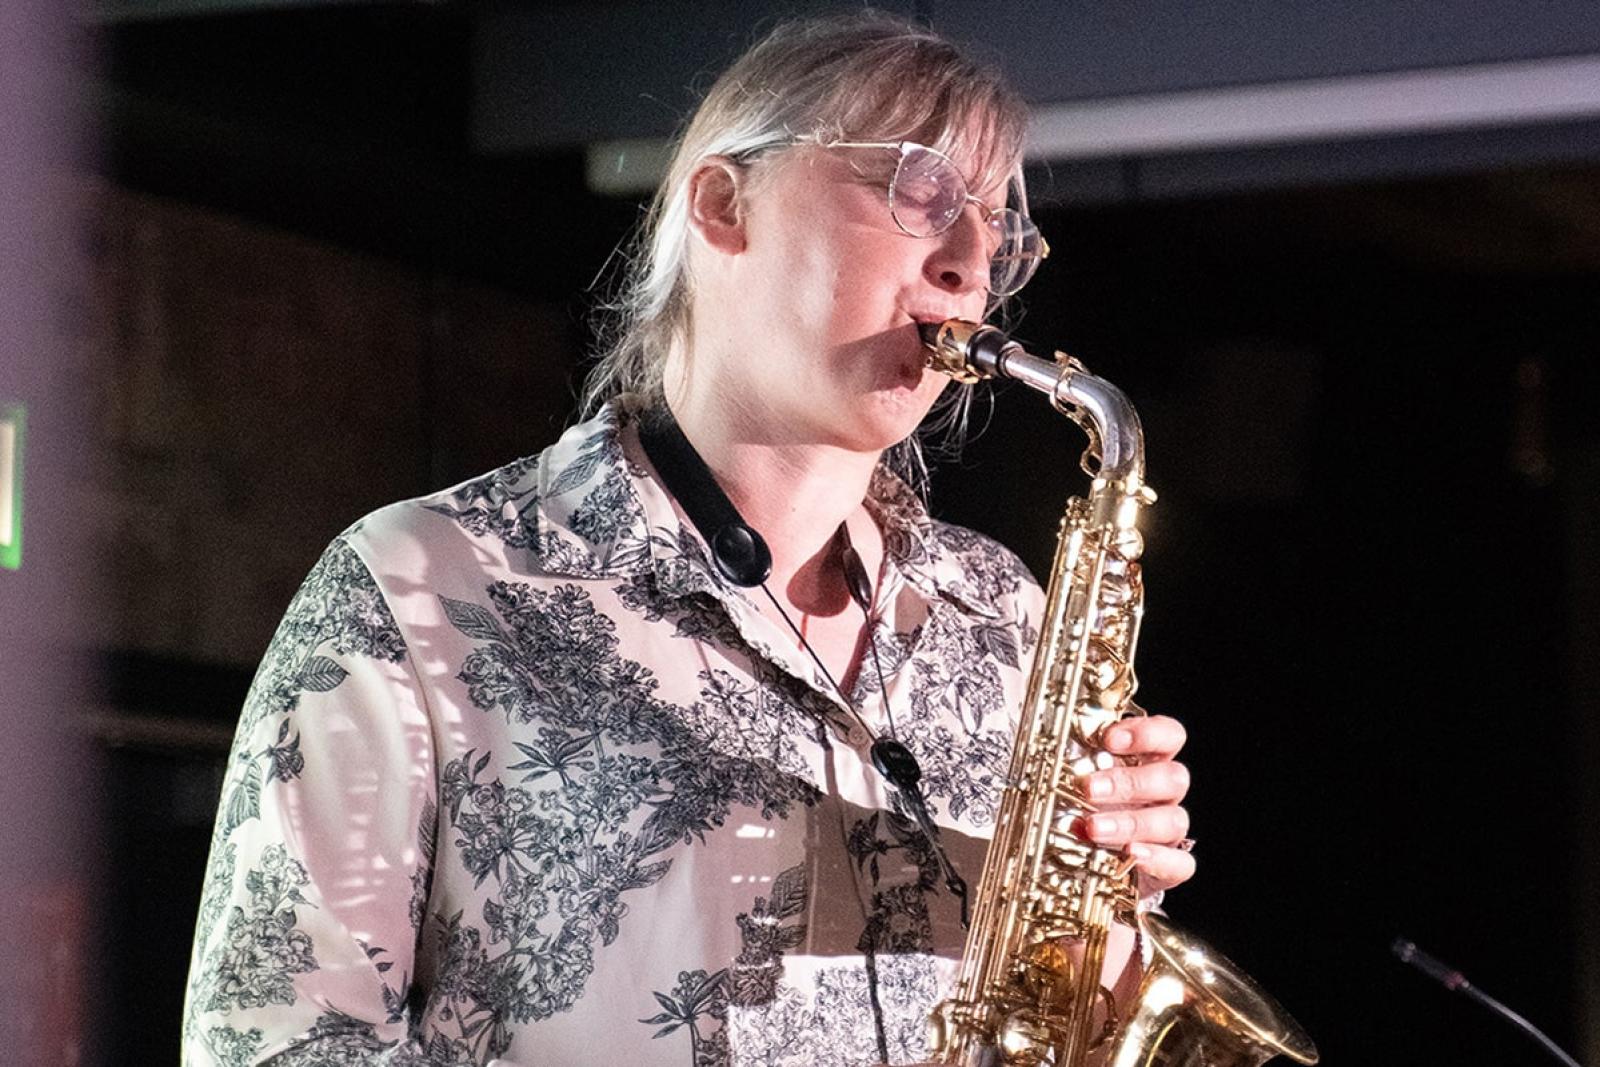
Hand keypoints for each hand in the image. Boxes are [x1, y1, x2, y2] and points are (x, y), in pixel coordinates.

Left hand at [1078, 713, 1194, 891]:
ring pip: (1173, 819)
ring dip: (1131, 822)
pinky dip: (1157, 858)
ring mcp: (1167, 832)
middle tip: (1088, 789)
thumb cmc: (1077, 811)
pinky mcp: (1168, 869)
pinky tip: (1131, 855)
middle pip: (1172, 778)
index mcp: (1146, 763)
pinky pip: (1180, 863)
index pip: (1169, 736)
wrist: (1084, 868)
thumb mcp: (1069, 780)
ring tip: (1092, 828)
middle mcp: (1162, 795)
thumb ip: (1063, 757)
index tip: (1109, 739)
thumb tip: (1028, 734)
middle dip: (1128, 782)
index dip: (1147, 733)